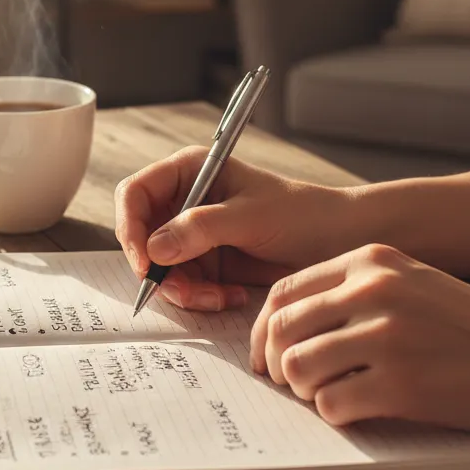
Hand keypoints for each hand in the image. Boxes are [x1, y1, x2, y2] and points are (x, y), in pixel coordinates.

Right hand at [114, 147, 351, 311]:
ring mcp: (194, 234)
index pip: (135, 194)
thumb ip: (200, 229)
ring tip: (219, 297)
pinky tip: (232, 296)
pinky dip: (202, 297)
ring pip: (160, 268)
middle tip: (187, 292)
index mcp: (189, 171)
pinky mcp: (206, 262)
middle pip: (142, 237)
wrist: (339, 243)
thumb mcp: (250, 217)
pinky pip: (184, 286)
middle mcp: (184, 200)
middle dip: (160, 270)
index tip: (145, 264)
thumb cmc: (302, 214)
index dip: (130, 228)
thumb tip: (154, 249)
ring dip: (184, 290)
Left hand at [251, 243, 469, 430]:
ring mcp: (385, 337)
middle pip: (282, 329)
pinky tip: (355, 409)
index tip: (264, 353)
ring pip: (298, 368)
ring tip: (325, 395)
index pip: (284, 291)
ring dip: (302, 391)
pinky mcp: (401, 384)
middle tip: (287, 383)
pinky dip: (333, 413)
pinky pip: (332, 404)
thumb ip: (349, 291)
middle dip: (274, 363)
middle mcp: (370, 291)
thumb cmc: (467, 322)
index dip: (263, 328)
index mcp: (368, 261)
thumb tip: (287, 325)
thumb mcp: (406, 280)